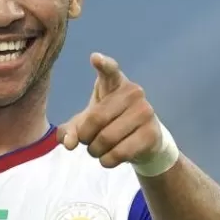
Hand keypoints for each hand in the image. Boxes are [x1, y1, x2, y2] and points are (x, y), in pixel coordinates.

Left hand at [58, 53, 161, 167]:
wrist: (144, 141)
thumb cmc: (111, 123)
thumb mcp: (87, 123)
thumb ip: (72, 130)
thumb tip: (68, 143)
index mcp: (115, 83)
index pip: (110, 70)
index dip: (103, 64)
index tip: (95, 58)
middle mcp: (133, 92)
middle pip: (95, 119)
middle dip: (85, 137)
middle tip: (86, 142)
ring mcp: (145, 111)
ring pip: (106, 138)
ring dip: (95, 151)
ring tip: (97, 150)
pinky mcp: (151, 133)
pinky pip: (119, 152)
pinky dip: (107, 161)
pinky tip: (108, 158)